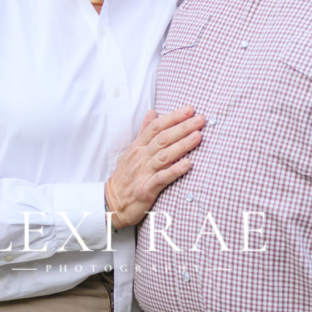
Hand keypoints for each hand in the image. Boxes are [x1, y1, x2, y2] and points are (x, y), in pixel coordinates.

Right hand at [104, 105, 203, 228]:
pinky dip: (175, 171)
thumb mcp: (132, 150)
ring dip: (182, 145)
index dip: (173, 117)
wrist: (112, 202)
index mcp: (138, 146)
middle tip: (200, 119)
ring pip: (164, 156)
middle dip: (182, 127)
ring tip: (198, 136)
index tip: (190, 109)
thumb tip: (153, 111)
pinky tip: (188, 164)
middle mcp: (141, 157)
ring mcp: (143, 173)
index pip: (156, 127)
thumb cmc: (126, 176)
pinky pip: (162, 178)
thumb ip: (144, 131)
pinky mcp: (146, 189)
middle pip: (163, 138)